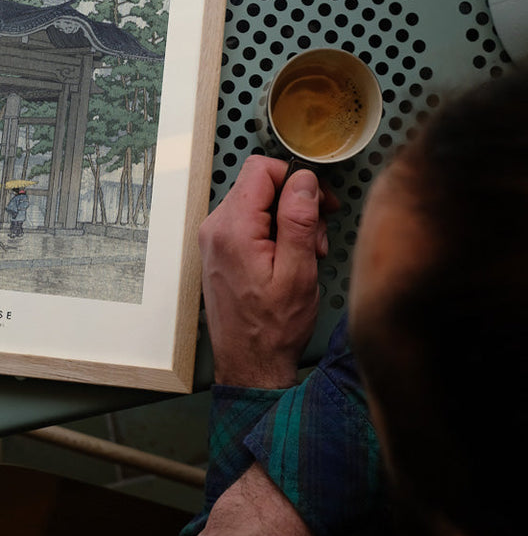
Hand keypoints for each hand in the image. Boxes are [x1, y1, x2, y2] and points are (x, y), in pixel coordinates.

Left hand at [199, 155, 332, 387]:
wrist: (250, 366)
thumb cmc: (273, 329)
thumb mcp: (298, 273)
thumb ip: (299, 220)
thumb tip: (304, 180)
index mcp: (232, 228)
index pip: (261, 169)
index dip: (296, 179)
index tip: (319, 202)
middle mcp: (216, 228)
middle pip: (261, 186)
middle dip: (296, 205)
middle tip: (316, 240)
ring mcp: (214, 240)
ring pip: (258, 205)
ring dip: (288, 222)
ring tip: (305, 257)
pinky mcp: (219, 251)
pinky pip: (250, 224)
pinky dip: (274, 235)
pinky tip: (289, 262)